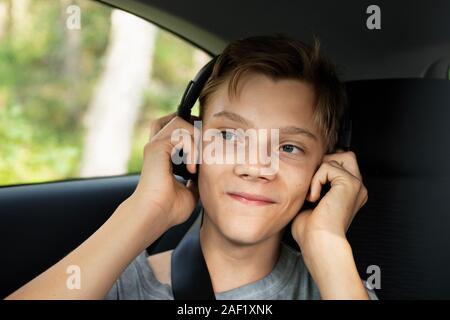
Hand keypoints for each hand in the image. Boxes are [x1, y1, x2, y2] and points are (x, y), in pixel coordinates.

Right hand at [129, 113, 200, 228]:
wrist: (155, 215)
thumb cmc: (169, 209)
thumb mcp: (190, 191)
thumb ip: (197, 179)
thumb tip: (206, 174)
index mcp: (163, 156)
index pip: (176, 131)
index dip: (193, 133)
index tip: (206, 151)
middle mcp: (157, 147)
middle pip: (175, 118)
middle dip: (194, 127)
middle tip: (203, 148)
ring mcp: (155, 145)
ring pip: (180, 121)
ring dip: (195, 139)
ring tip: (197, 161)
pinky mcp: (157, 147)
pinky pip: (181, 134)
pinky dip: (192, 148)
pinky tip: (190, 169)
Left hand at [290, 150, 369, 298]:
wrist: (318, 242)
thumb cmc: (311, 230)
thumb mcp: (310, 201)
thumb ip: (313, 184)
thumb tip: (304, 170)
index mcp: (349, 193)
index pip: (340, 164)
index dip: (322, 170)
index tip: (310, 188)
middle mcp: (356, 188)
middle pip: (344, 155)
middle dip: (325, 164)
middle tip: (314, 185)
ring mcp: (356, 185)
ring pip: (336, 157)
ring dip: (318, 173)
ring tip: (313, 194)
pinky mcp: (350, 183)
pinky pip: (328, 166)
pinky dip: (316, 180)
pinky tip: (315, 198)